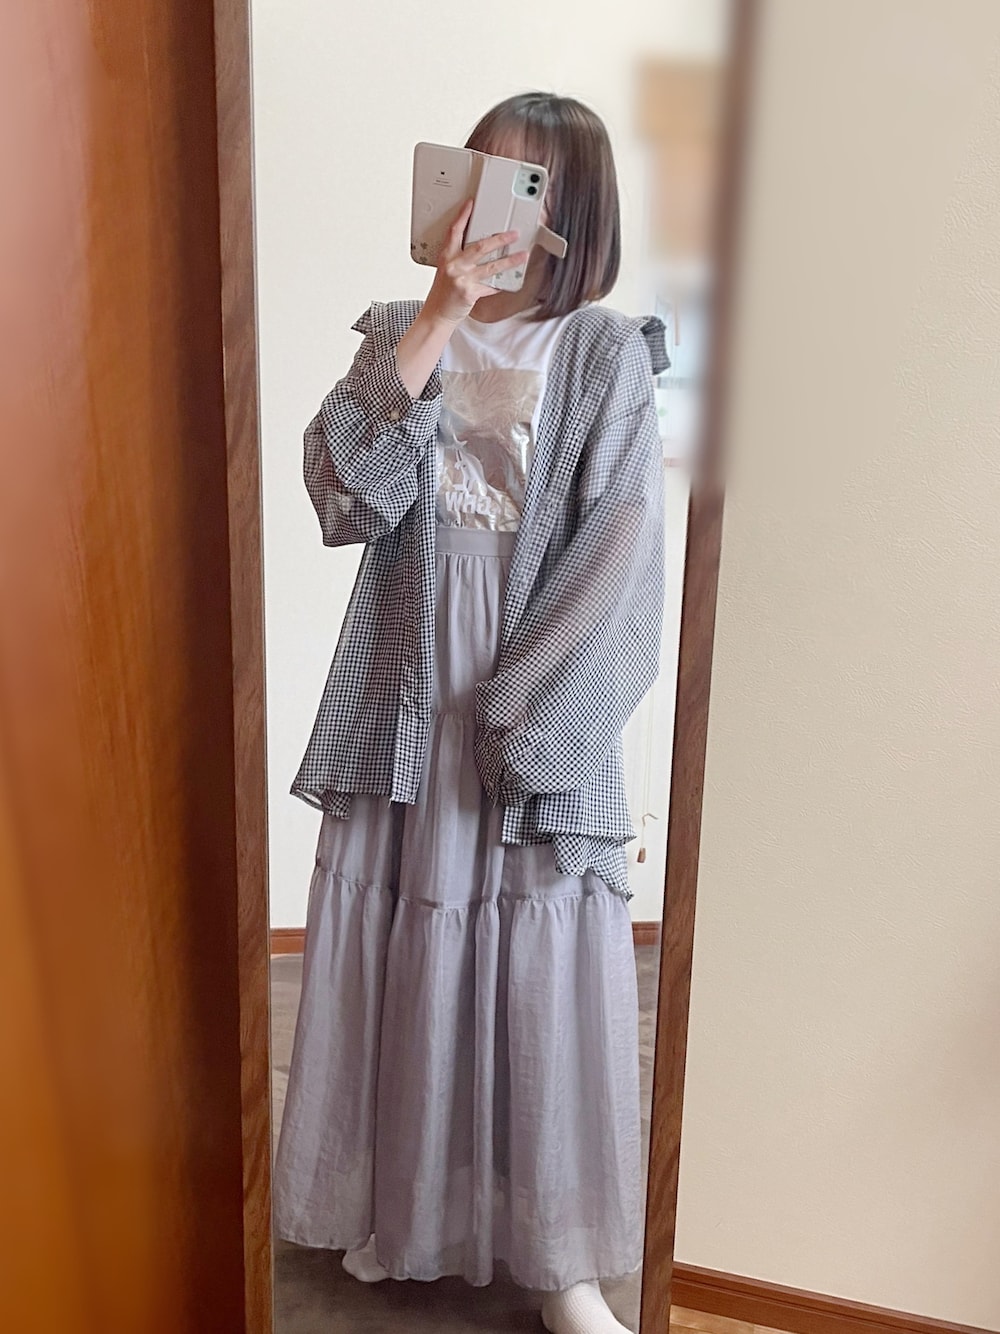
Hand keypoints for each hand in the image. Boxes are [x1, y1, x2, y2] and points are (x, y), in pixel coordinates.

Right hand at [422, 199, 529, 325]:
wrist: (437, 314)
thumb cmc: (443, 292)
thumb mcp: (447, 270)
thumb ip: (461, 258)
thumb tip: (482, 248)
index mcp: (446, 256)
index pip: (454, 230)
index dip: (463, 215)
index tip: (471, 203)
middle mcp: (454, 265)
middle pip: (481, 246)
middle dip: (500, 239)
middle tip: (514, 234)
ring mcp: (463, 279)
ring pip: (492, 266)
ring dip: (510, 260)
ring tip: (522, 255)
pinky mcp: (470, 293)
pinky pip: (491, 286)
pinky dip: (501, 283)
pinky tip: (511, 279)